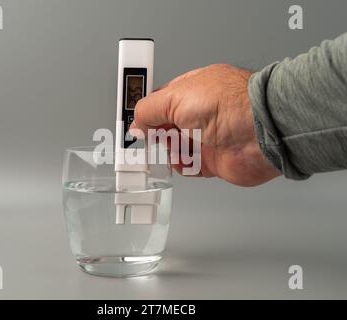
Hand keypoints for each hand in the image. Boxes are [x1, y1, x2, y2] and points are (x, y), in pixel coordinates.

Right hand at [130, 64, 280, 185]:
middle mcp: (199, 113)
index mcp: (191, 90)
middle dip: (154, 132)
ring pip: (174, 147)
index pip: (160, 100)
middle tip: (144, 138)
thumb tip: (136, 122)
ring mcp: (206, 136)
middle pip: (165, 126)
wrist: (261, 133)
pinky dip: (183, 165)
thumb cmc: (231, 105)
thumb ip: (149, 109)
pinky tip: (185, 159)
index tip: (130, 118)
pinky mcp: (213, 159)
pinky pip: (188, 165)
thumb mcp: (176, 98)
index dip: (144, 109)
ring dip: (169, 150)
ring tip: (171, 148)